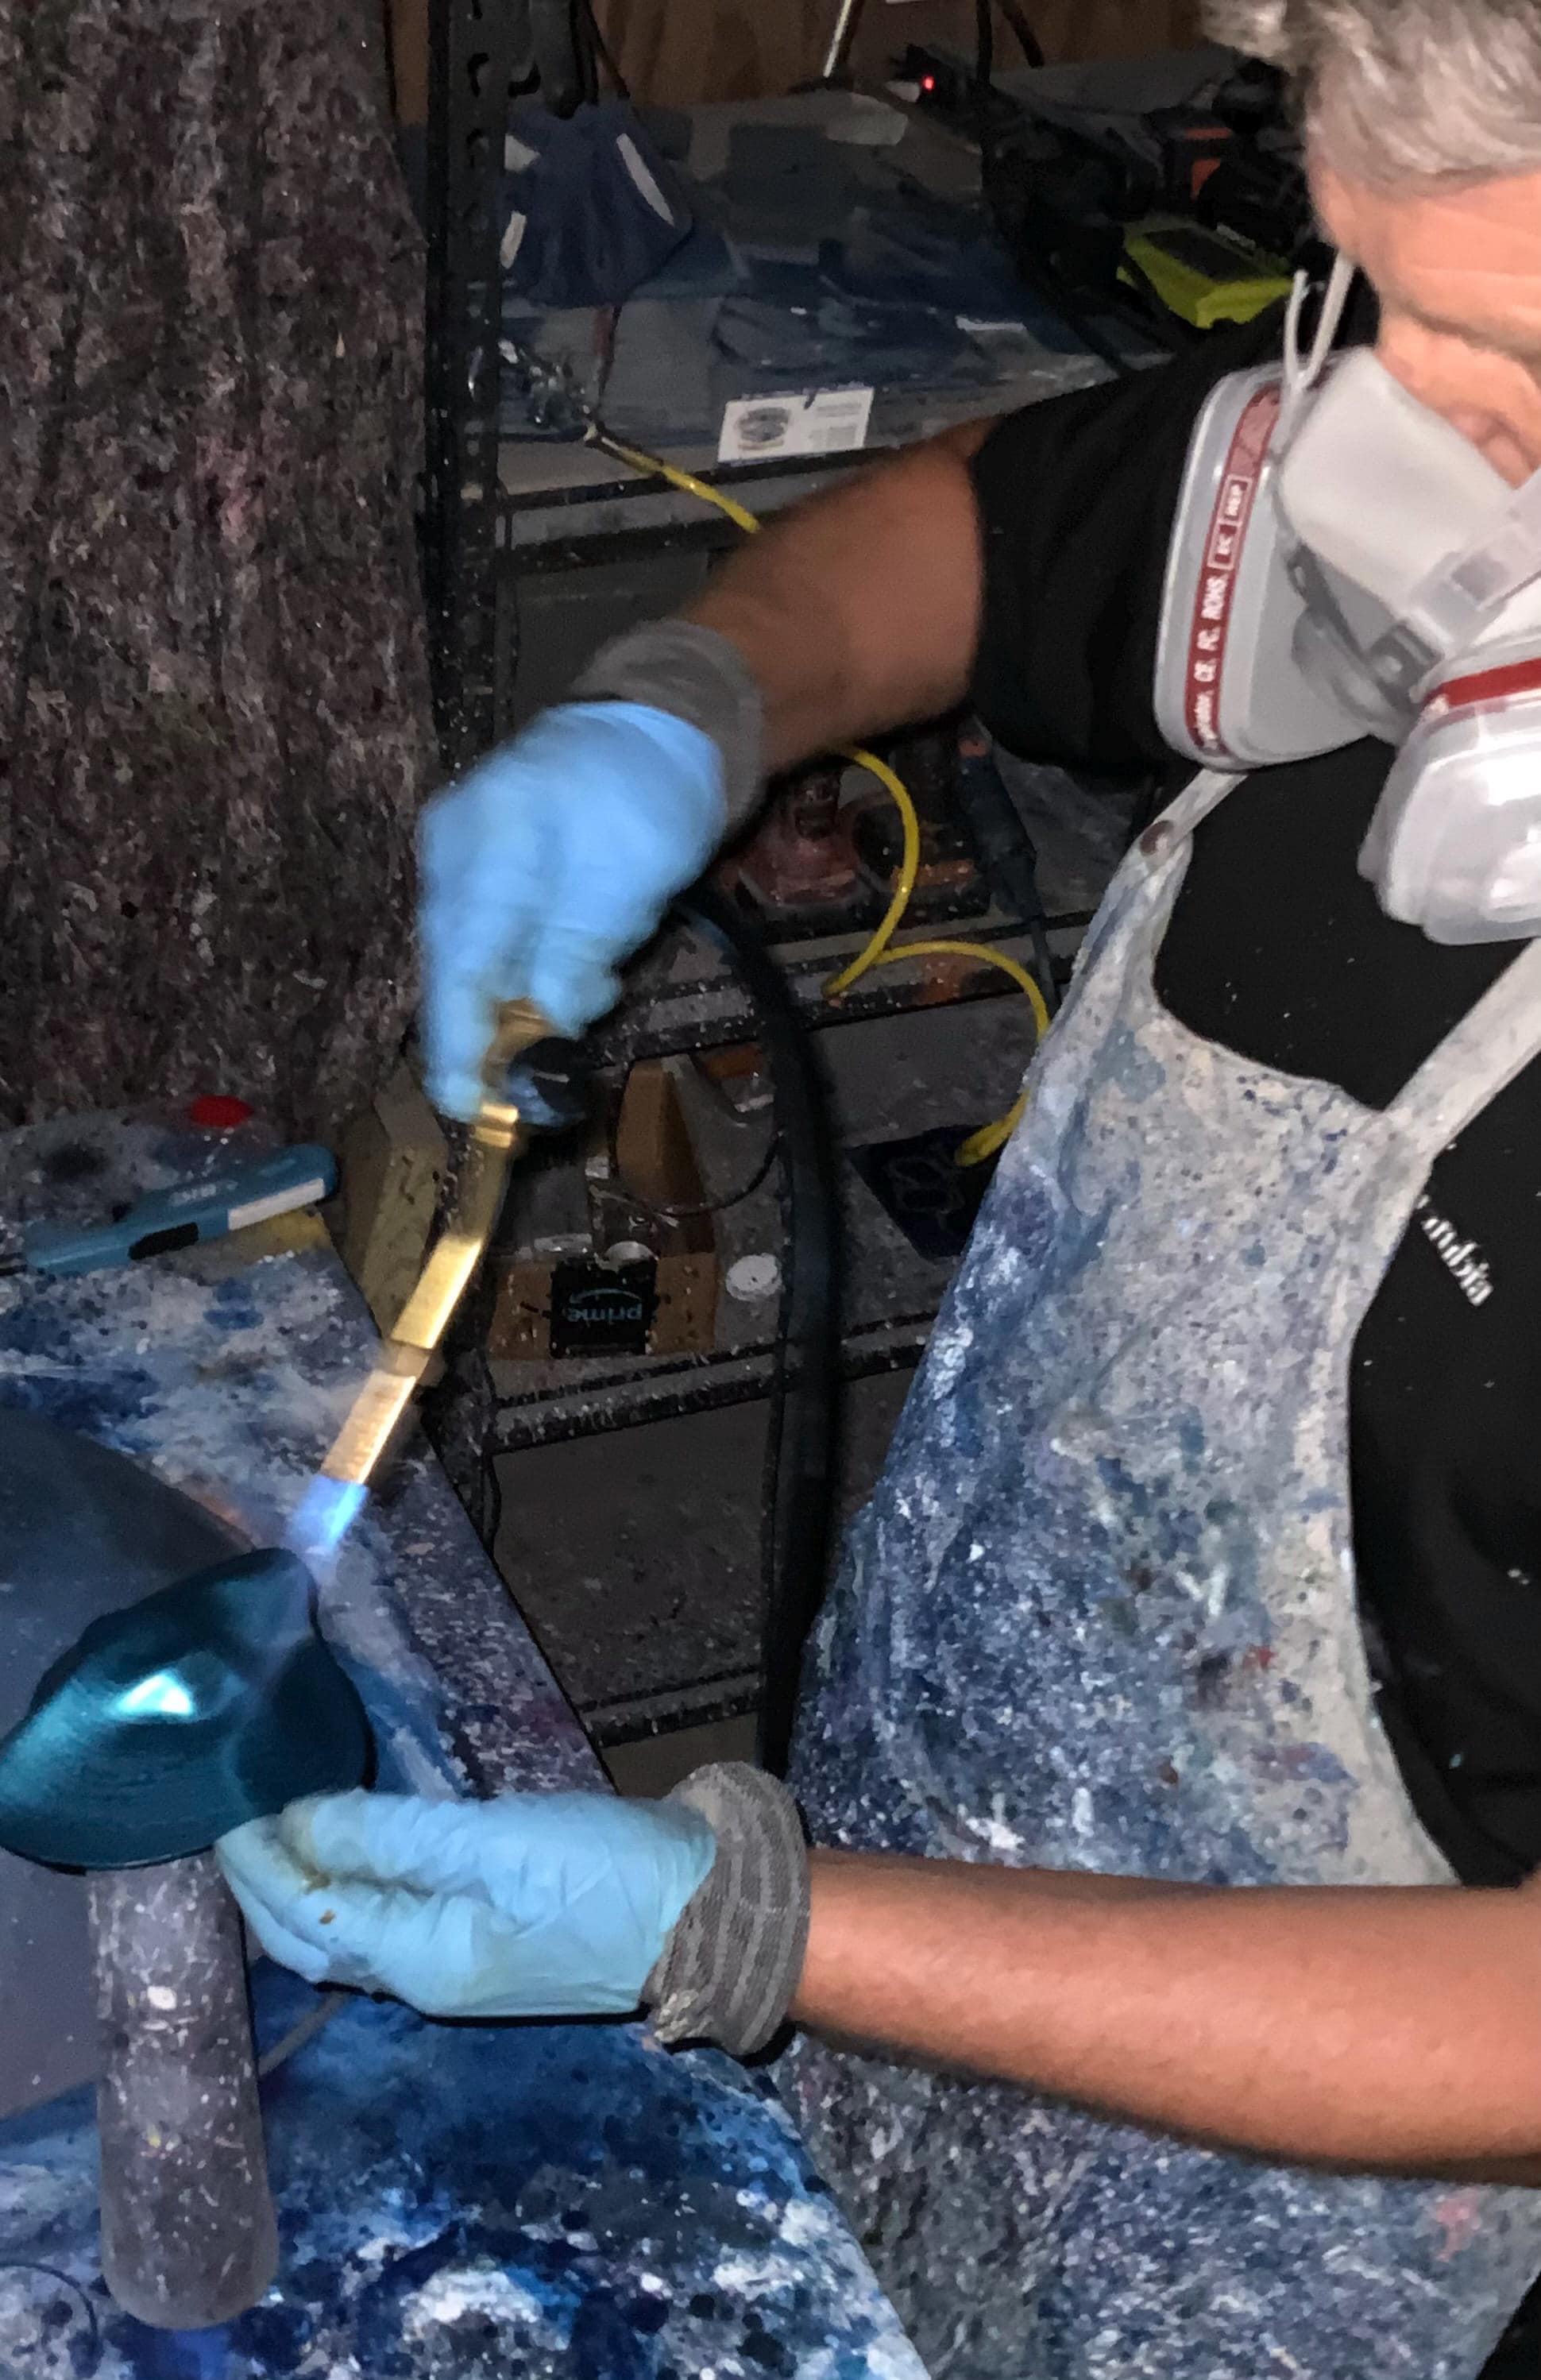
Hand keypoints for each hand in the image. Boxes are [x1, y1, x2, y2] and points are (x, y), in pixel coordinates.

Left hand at [217, 1788, 716, 2019]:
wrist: (714, 1914)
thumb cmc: (606, 1874)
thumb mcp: (496, 1843)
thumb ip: (392, 1838)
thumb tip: (295, 1826)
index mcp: (421, 1962)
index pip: (304, 1918)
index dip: (257, 1866)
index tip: (222, 1806)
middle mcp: (429, 1979)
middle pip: (315, 1942)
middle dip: (265, 1888)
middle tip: (230, 1821)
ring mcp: (464, 1965)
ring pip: (352, 1936)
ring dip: (304, 1891)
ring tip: (277, 1834)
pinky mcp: (494, 1940)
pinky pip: (393, 1921)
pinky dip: (355, 1888)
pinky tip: (357, 1853)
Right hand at [419, 701, 723, 1119]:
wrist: (656, 732)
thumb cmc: (647, 796)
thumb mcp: (630, 878)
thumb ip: (579, 949)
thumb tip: (546, 1028)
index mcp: (485, 839)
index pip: (459, 961)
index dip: (460, 1042)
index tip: (471, 1106)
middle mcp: (452, 854)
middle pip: (455, 970)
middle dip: (491, 1038)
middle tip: (533, 1092)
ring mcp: (461, 866)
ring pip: (476, 966)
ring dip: (524, 1006)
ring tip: (598, 989)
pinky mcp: (482, 882)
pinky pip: (495, 948)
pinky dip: (535, 977)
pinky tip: (589, 970)